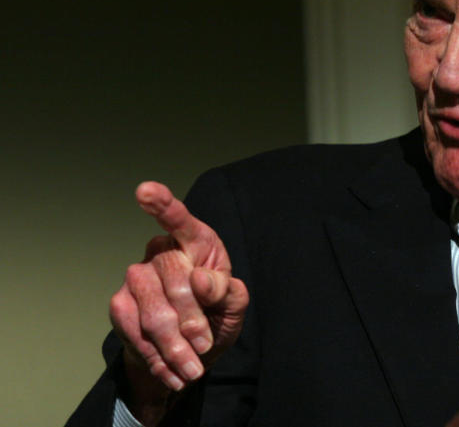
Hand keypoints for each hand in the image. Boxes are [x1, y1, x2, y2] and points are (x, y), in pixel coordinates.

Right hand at [109, 182, 248, 409]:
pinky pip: (136, 333)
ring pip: (154, 314)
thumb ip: (227, 290)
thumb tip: (200, 279)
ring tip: (193, 370)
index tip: (145, 190)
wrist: (189, 351)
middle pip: (175, 282)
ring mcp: (137, 276)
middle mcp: (162, 250)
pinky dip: (158, 358)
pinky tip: (173, 372)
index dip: (163, 204)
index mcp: (197, 242)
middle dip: (193, 322)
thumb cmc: (217, 314)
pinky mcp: (120, 304)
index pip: (180, 219)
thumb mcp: (234, 305)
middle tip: (205, 347)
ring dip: (176, 349)